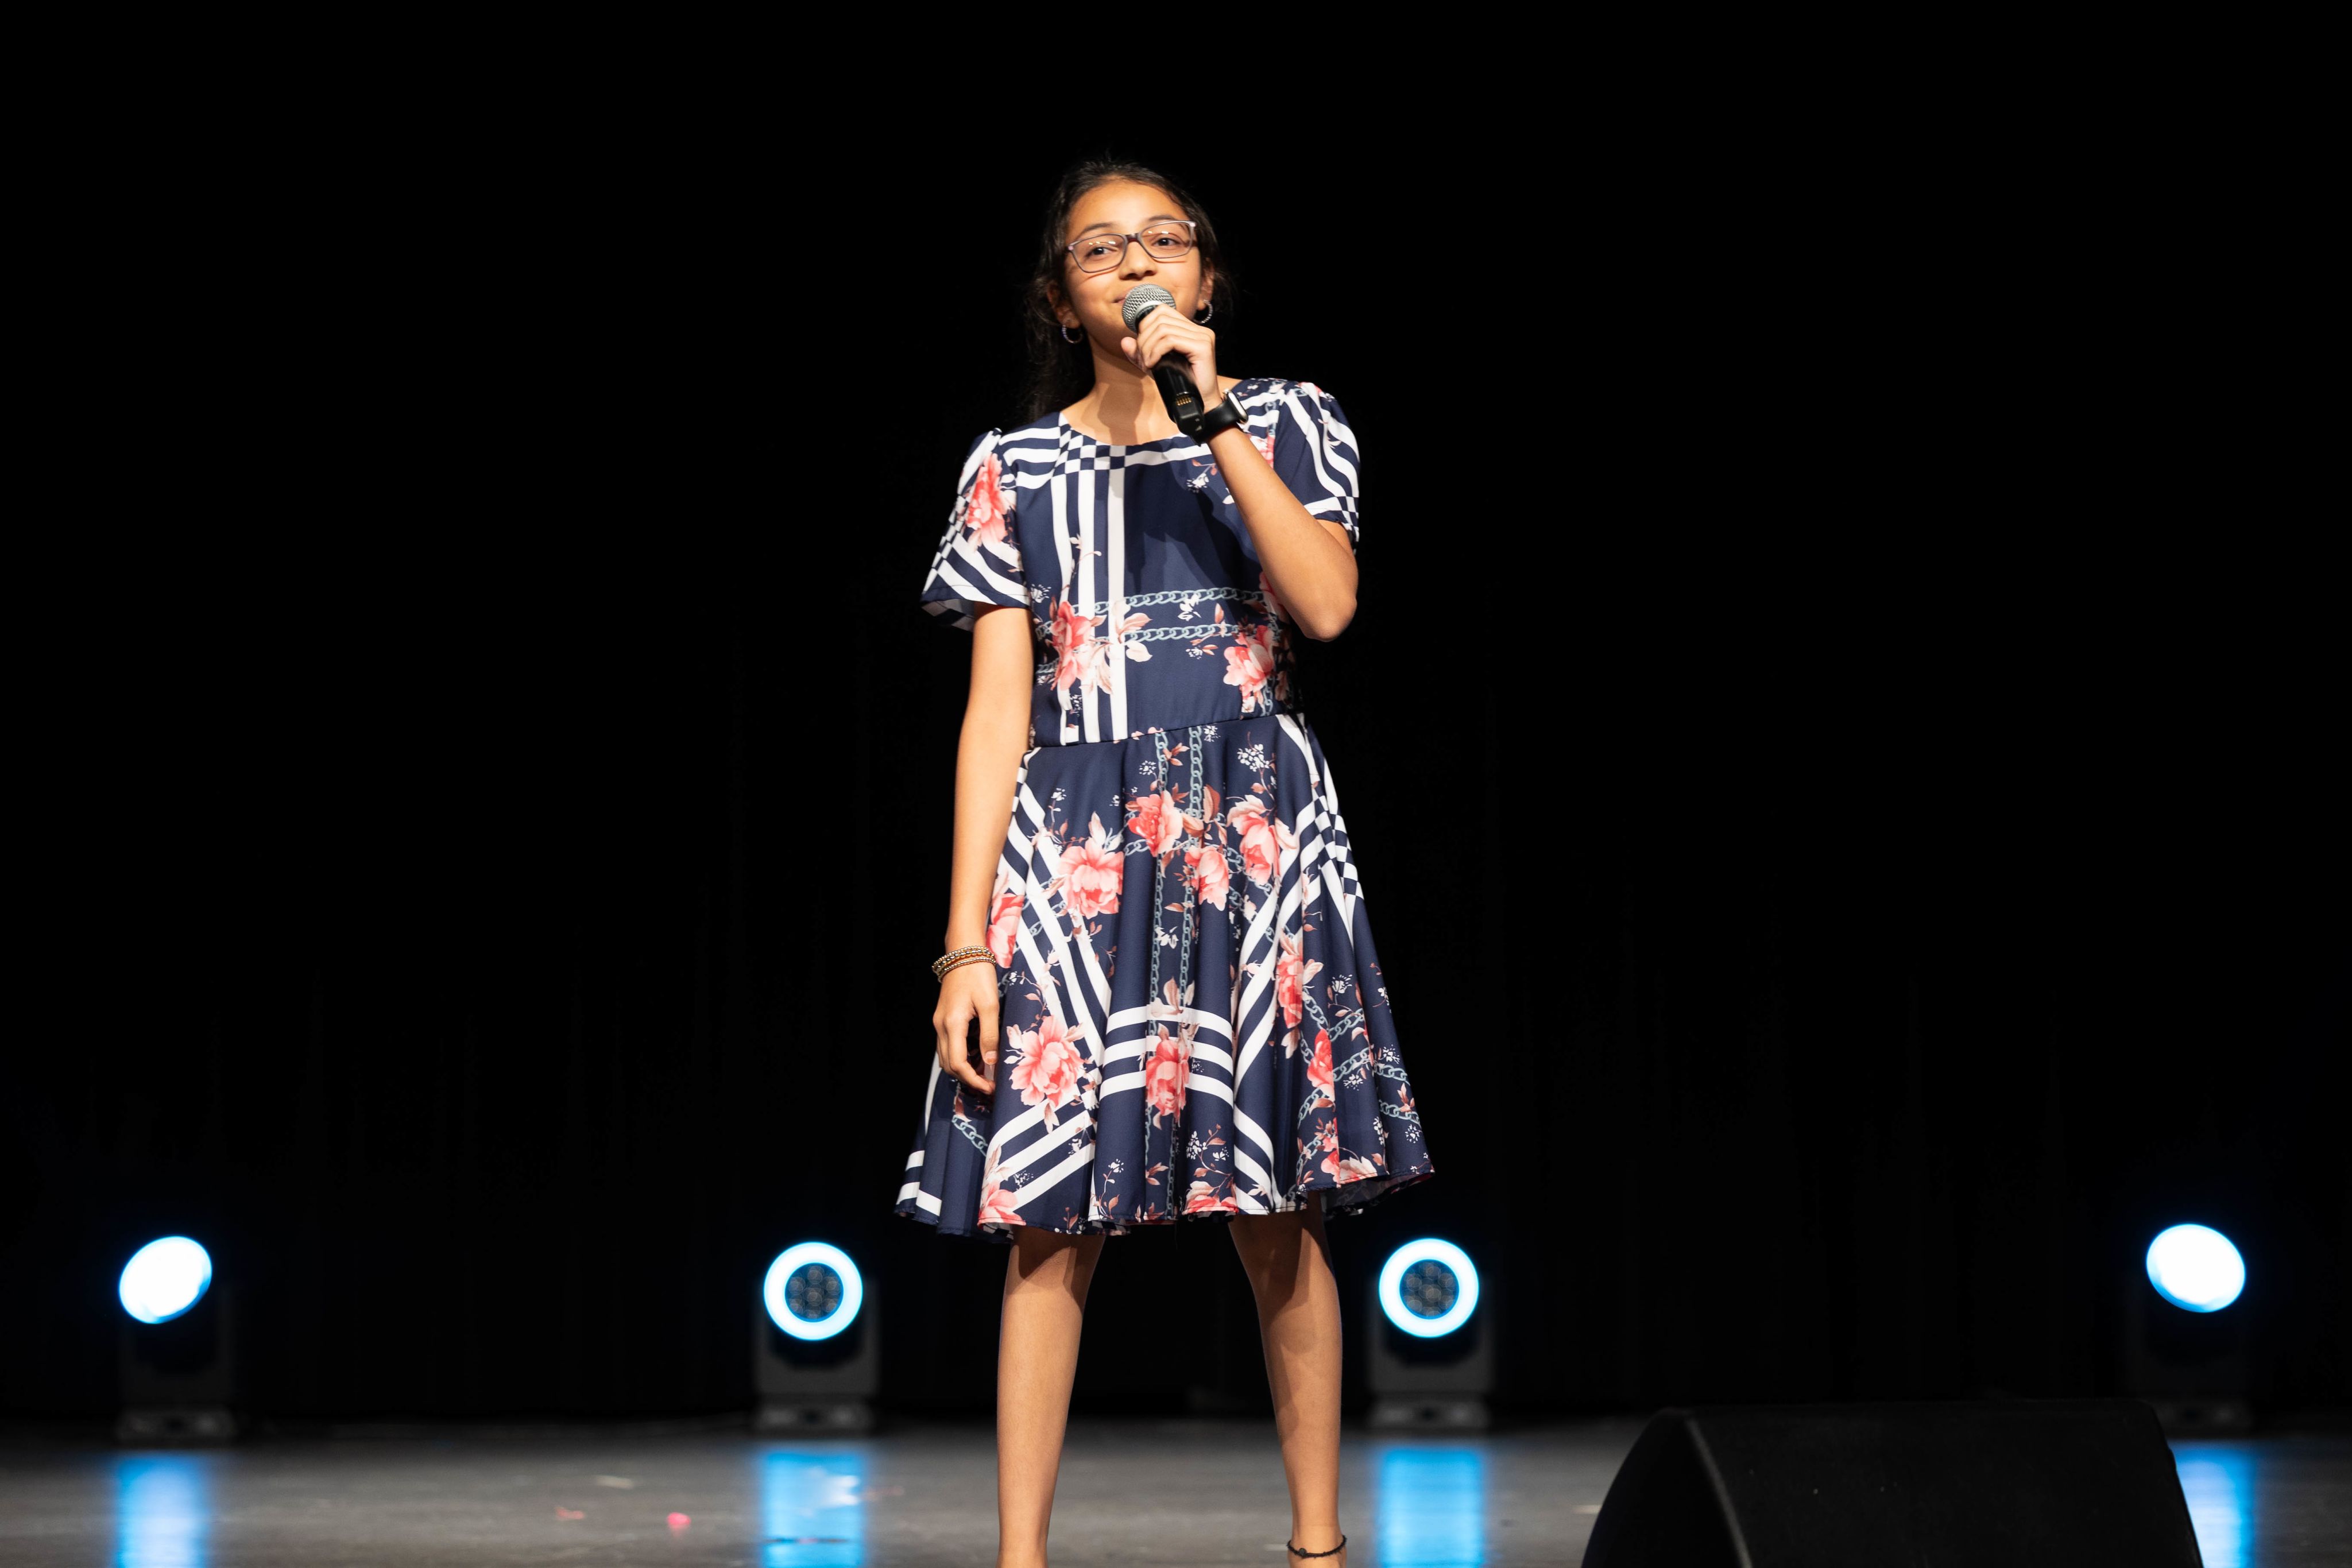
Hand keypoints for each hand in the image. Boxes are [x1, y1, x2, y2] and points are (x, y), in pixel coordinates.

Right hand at [933, 960, 1000, 1094]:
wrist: (963, 953)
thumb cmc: (978, 975)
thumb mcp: (990, 1005)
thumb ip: (990, 1034)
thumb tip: (990, 1062)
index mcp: (952, 1024)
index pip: (958, 1064)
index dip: (974, 1080)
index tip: (991, 1087)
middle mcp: (941, 1027)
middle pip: (950, 1065)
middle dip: (969, 1078)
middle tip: (991, 1084)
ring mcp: (940, 1023)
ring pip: (947, 1057)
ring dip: (965, 1069)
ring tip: (987, 1073)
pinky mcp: (943, 1019)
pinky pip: (949, 1045)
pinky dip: (962, 1056)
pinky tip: (979, 1055)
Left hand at [1122, 302, 1216, 395]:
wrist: (1199, 404)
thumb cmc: (1180, 385)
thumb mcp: (1155, 366)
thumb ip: (1140, 353)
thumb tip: (1124, 341)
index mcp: (1190, 329)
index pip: (1162, 311)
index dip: (1146, 325)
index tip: (1141, 347)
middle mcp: (1199, 329)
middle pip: (1161, 319)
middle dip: (1144, 339)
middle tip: (1142, 359)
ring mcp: (1202, 336)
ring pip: (1164, 330)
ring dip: (1148, 347)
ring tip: (1147, 364)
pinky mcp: (1202, 347)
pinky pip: (1171, 341)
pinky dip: (1156, 352)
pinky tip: (1152, 364)